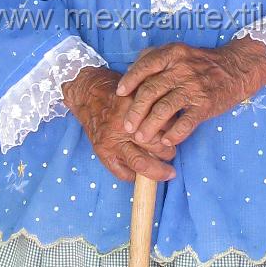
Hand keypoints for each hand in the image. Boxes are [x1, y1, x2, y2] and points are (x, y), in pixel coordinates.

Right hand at [63, 66, 176, 181]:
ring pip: (141, 163)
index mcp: (136, 108)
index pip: (164, 126)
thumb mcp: (138, 90)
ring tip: (165, 170)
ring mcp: (111, 141)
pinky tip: (141, 173)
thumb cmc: (116, 90)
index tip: (179, 137)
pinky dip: (134, 176)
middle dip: (169, 152)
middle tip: (171, 152)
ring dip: (157, 170)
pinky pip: (121, 173)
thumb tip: (176, 124)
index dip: (176, 134)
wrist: (86, 92)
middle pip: (156, 146)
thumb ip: (155, 106)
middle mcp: (124, 125)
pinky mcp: (102, 151)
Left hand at [115, 36, 265, 146]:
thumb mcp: (178, 51)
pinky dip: (174, 134)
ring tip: (141, 138)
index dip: (129, 81)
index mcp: (172, 54)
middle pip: (150, 91)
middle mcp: (181, 69)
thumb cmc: (202, 63)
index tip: (119, 95)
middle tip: (126, 126)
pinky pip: (186, 122)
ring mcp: (194, 87)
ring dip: (150, 126)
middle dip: (135, 111)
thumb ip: (155, 57)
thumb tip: (132, 70)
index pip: (144, 67)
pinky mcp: (206, 104)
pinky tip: (166, 141)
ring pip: (164, 109)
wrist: (237, 67)